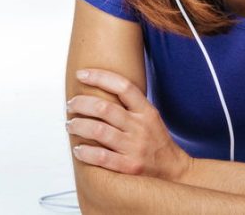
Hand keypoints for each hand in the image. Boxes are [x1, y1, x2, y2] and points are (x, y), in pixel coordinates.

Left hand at [66, 68, 190, 179]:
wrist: (173, 170)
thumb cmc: (156, 142)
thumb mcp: (151, 118)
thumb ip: (131, 106)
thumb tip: (100, 90)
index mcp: (147, 112)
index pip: (123, 87)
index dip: (100, 77)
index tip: (82, 74)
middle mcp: (141, 127)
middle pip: (105, 108)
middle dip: (81, 104)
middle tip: (71, 105)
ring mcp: (135, 147)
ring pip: (98, 131)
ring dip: (78, 126)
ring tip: (71, 125)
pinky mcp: (129, 167)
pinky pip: (101, 157)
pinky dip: (85, 152)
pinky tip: (78, 149)